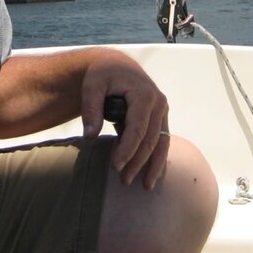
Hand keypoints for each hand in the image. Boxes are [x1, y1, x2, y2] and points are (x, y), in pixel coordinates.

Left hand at [80, 49, 169, 189]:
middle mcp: (159, 103)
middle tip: (123, 181)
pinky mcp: (160, 117)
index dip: (127, 151)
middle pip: (151, 140)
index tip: (115, 167)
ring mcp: (162, 110)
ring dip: (154, 165)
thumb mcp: (92, 86)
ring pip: (161, 143)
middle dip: (138, 163)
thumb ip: (91, 110)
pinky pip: (162, 140)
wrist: (116, 65)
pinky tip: (153, 175)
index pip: (138, 130)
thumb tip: (90, 137)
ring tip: (145, 186)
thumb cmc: (102, 74)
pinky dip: (158, 158)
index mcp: (144, 95)